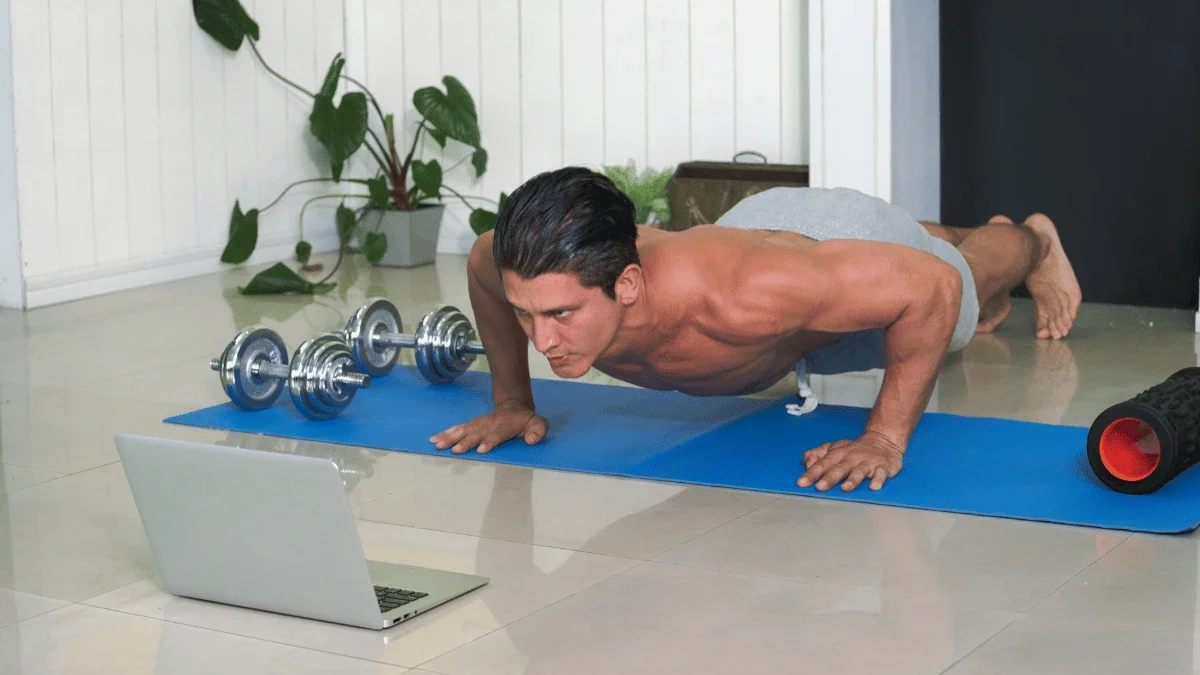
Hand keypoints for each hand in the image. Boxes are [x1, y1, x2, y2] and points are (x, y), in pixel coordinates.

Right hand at [429, 401, 548, 453]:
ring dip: (451, 438)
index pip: (497, 434)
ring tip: (438, 445)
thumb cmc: (526, 421)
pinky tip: (435, 439)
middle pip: (476, 434)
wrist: (514, 408)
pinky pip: (457, 429)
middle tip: (455, 450)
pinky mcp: (471, 426)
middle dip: (466, 442)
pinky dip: (446, 433)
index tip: (482, 449)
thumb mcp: (538, 424)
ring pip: (463, 431)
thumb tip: (531, 440)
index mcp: (504, 426)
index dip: (490, 441)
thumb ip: (538, 431)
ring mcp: (479, 424)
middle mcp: (489, 425)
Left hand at [797, 431, 903, 491]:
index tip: (802, 482)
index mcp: (838, 453)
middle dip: (829, 478)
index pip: (822, 463)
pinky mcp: (883, 467)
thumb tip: (807, 463)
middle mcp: (852, 457)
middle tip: (820, 487)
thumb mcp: (834, 448)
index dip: (812, 473)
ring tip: (845, 488)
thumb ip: (818, 454)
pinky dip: (878, 479)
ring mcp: (868, 462)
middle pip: (839, 468)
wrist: (883, 440)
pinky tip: (874, 486)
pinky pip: (881, 473)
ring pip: (859, 471)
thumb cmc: (854, 449)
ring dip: (852, 480)